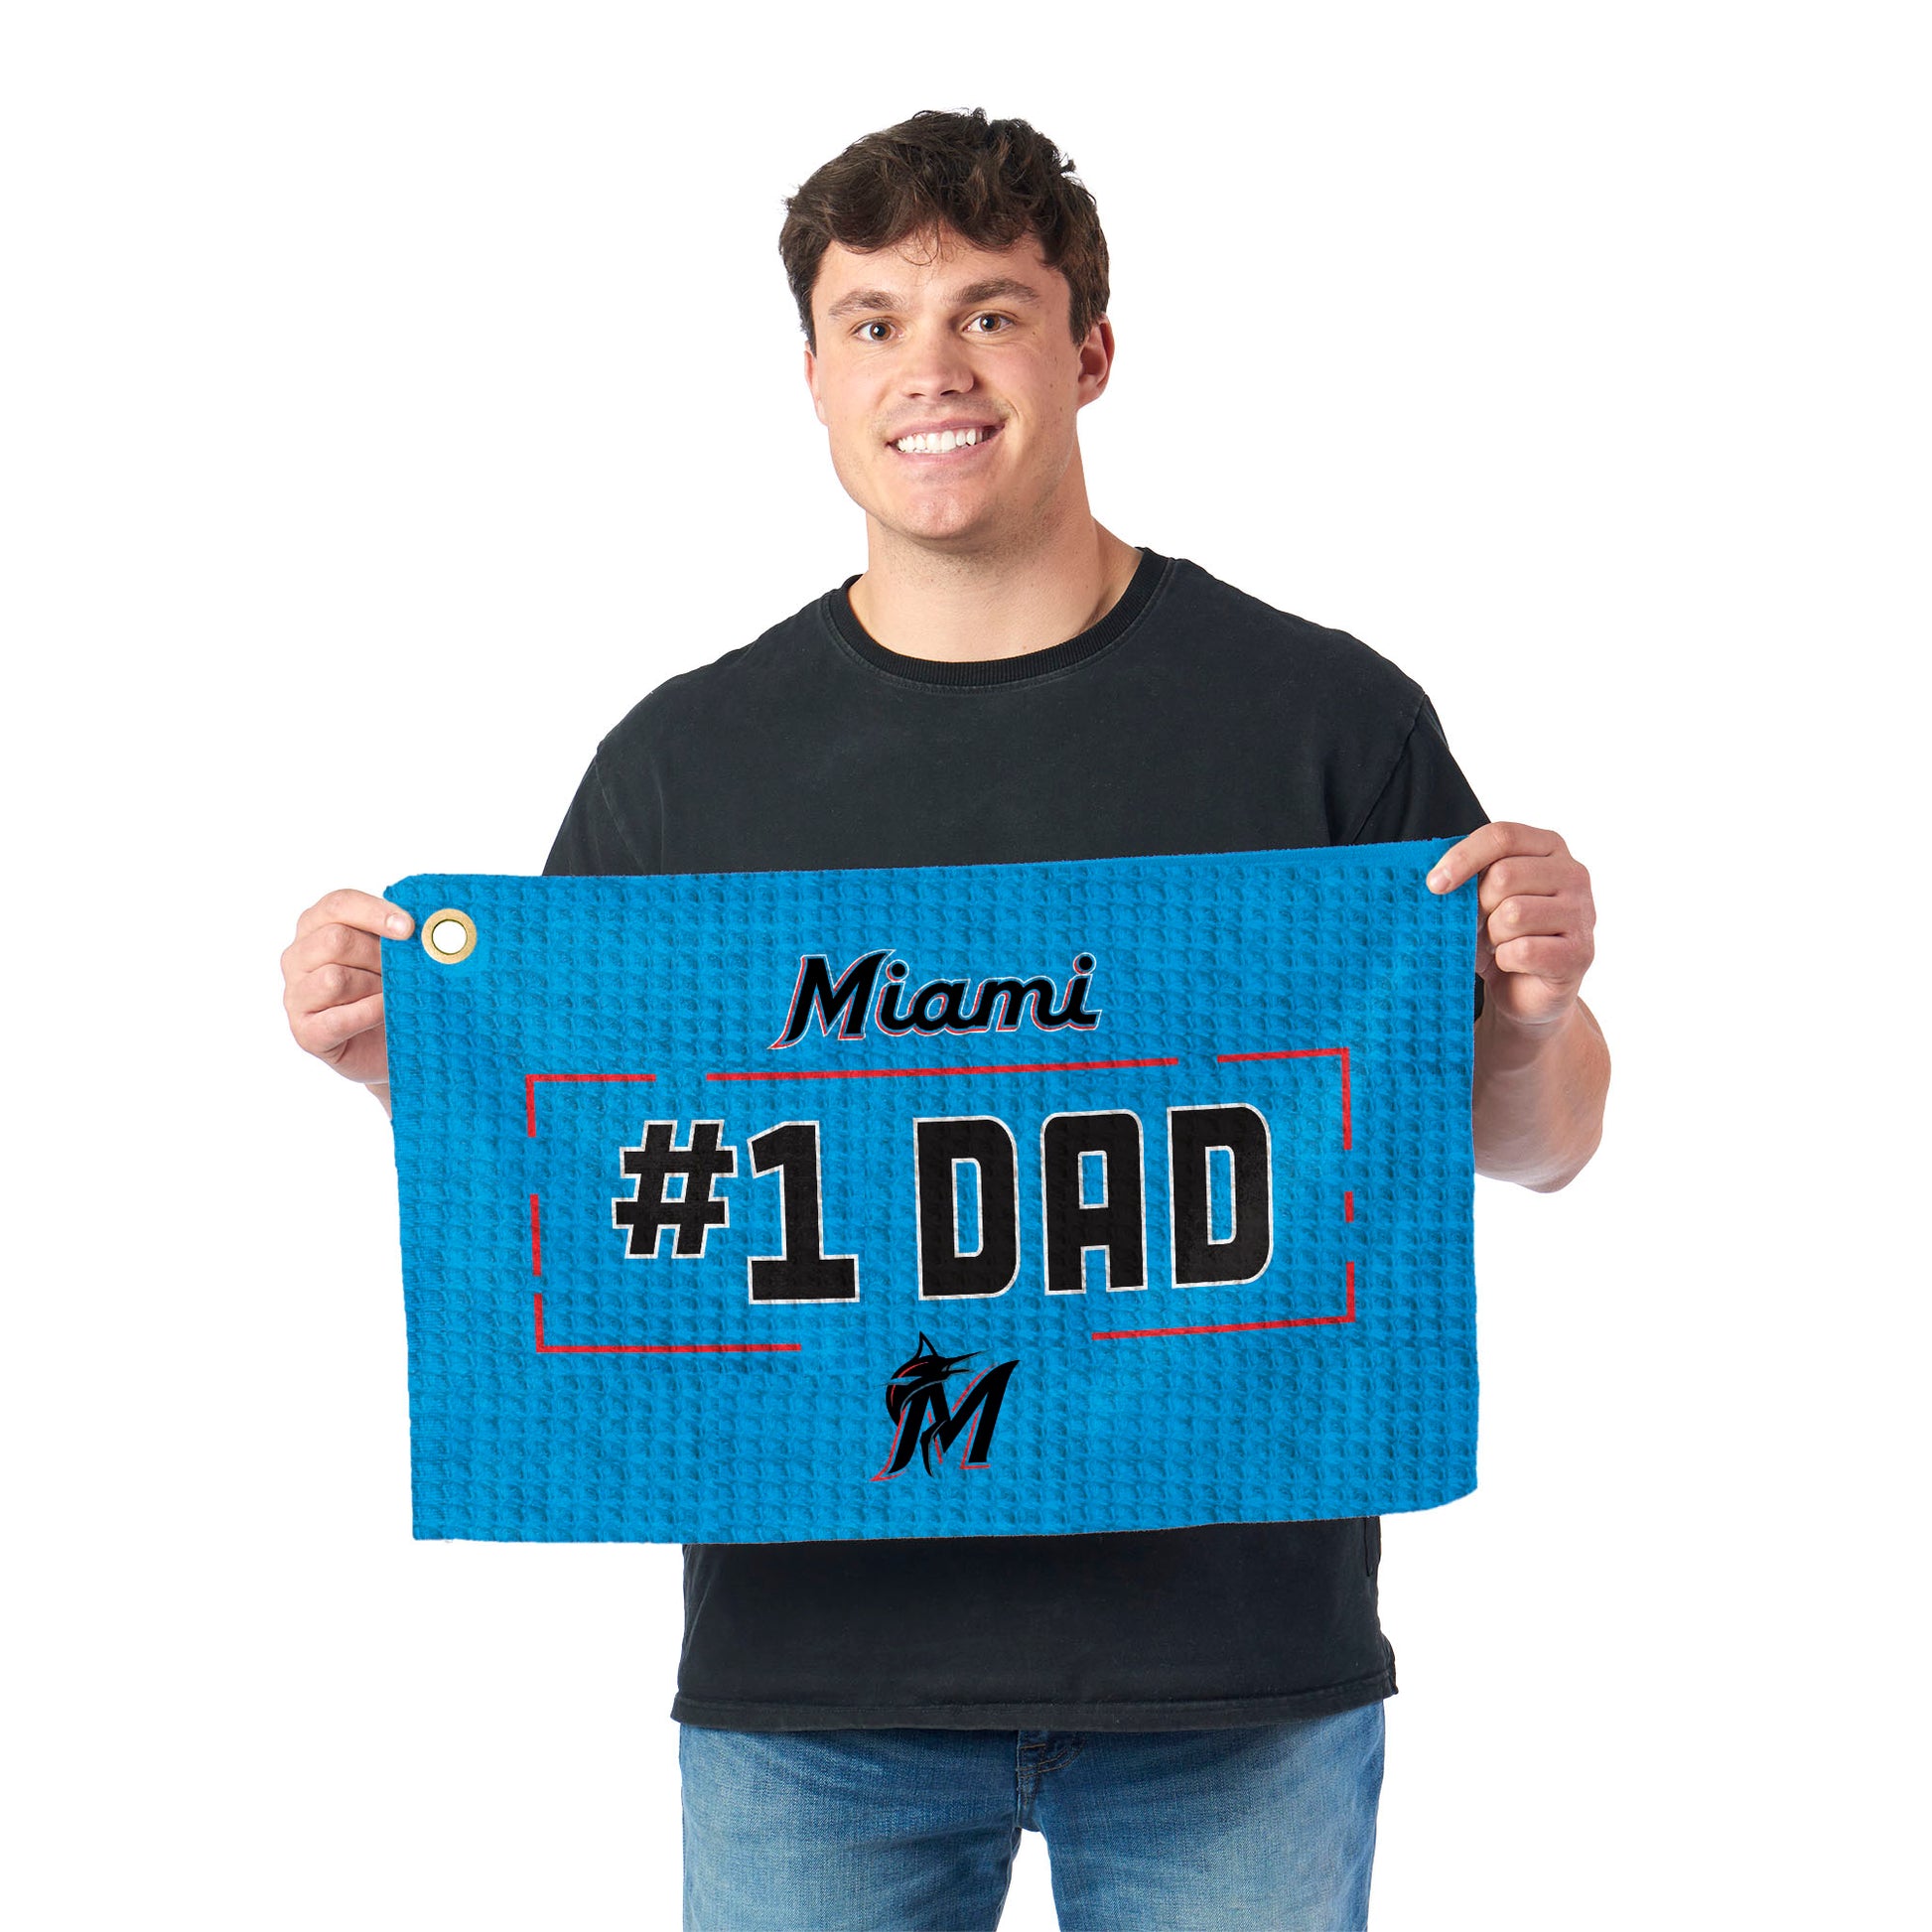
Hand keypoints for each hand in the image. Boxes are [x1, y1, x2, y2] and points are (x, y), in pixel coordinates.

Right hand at [282, 889, 413, 1088]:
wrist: (394, 1044)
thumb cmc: (392, 989)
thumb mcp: (396, 955)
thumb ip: (401, 936)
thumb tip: (430, 928)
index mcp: (317, 925)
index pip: (338, 904)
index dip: (375, 913)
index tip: (410, 928)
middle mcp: (298, 957)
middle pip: (335, 940)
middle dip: (379, 956)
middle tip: (406, 971)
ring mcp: (296, 995)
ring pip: (334, 979)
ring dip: (374, 988)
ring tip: (394, 996)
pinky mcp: (305, 1033)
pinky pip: (337, 1019)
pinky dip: (369, 1014)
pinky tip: (387, 1012)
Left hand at [1427, 822, 1594, 1028]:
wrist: (1525, 991)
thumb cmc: (1499, 936)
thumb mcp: (1479, 899)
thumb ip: (1467, 878)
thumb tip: (1436, 880)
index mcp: (1548, 848)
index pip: (1502, 836)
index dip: (1463, 857)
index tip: (1434, 884)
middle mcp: (1573, 874)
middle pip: (1504, 876)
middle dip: (1479, 907)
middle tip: (1480, 925)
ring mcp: (1582, 913)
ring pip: (1513, 914)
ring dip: (1493, 936)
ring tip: (1499, 943)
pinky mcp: (1580, 952)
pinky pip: (1523, 950)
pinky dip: (1505, 960)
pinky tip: (1512, 962)